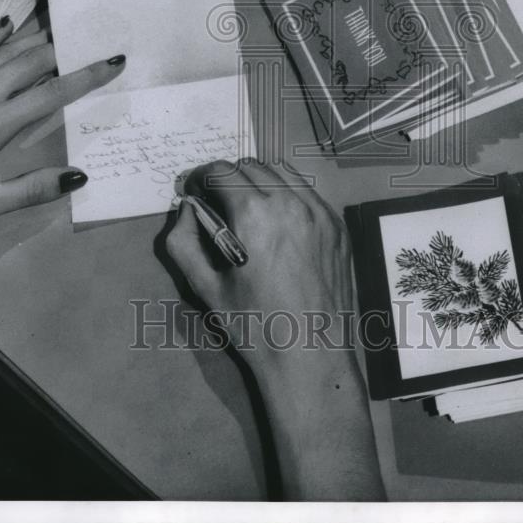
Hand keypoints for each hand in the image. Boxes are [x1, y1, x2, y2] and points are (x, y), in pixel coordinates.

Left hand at [0, 17, 124, 238]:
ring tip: (61, 21)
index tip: (114, 60)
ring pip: (3, 53)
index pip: (53, 94)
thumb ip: (28, 190)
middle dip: (66, 47)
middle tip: (93, 31)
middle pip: (32, 63)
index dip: (87, 76)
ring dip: (35, 37)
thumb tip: (78, 176)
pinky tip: (5, 25)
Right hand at [167, 159, 352, 367]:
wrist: (312, 356)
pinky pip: (309, 191)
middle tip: (219, 201)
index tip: (196, 193)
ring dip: (259, 179)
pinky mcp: (338, 226)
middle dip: (228, 177)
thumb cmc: (255, 325)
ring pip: (283, 171)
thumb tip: (186, 209)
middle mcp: (289, 203)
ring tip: (249, 204)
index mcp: (253, 215)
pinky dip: (288, 193)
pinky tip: (280, 219)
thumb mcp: (206, 288)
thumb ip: (184, 243)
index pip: (220, 171)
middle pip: (250, 165)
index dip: (201, 178)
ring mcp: (320, 212)